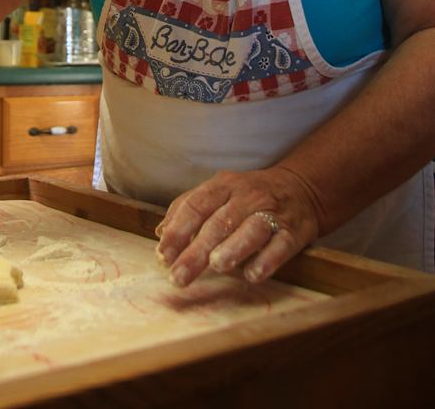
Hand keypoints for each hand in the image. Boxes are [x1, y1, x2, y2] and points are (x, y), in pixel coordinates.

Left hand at [156, 166, 321, 285]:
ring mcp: (271, 213)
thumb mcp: (219, 191)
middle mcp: (247, 196)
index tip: (163, 255)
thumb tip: (161, 232)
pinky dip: (267, 260)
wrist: (301, 188)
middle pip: (218, 223)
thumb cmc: (249, 195)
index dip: (178, 230)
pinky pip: (281, 246)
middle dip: (196, 251)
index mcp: (224, 185)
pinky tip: (252, 275)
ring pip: (251, 229)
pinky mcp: (294, 232)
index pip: (196, 205)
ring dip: (233, 248)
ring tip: (216, 266)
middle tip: (178, 276)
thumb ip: (189, 207)